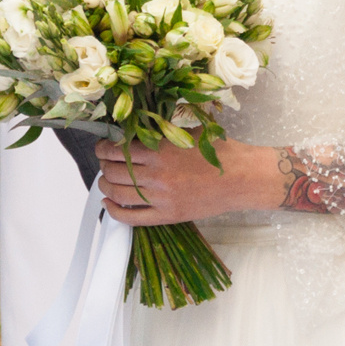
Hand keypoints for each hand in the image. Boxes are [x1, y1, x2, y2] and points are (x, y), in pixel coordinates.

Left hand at [99, 139, 279, 223]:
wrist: (242, 178)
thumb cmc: (219, 151)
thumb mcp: (189, 131)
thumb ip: (163, 130)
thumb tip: (137, 127)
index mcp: (160, 150)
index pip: (117, 149)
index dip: (103, 147)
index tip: (103, 146)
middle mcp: (157, 175)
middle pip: (113, 171)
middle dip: (102, 165)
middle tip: (104, 162)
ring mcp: (161, 198)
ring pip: (118, 193)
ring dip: (105, 186)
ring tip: (105, 181)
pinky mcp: (167, 215)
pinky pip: (132, 218)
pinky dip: (114, 212)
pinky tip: (109, 204)